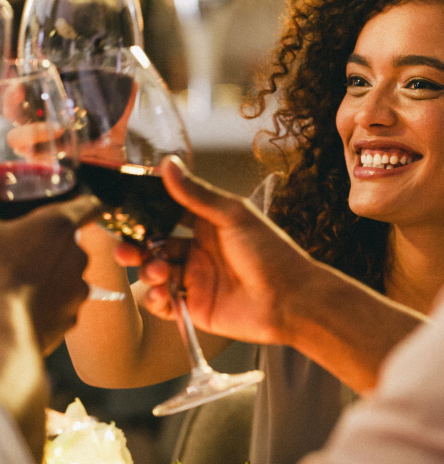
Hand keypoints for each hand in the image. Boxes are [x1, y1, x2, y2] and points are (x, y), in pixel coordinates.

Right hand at [0, 195, 101, 354]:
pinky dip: (45, 305)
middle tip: (18, 257)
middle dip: (49, 248)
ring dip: (47, 278)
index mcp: (59, 226)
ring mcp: (77, 289)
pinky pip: (60, 305)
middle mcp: (77, 256)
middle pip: (70, 245)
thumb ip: (5, 226)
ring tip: (13, 287)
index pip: (89, 205)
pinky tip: (19, 309)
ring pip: (65, 276)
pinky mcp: (71, 319)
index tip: (81, 206)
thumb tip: (5, 229)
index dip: (84, 205)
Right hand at [114, 155, 316, 345]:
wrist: (290, 300)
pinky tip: (161, 294)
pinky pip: (163, 302)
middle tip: (126, 248)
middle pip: (155, 245)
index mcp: (207, 224)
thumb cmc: (270, 252)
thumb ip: (197, 194)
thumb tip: (167, 163)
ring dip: (147, 271)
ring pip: (155, 272)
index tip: (125, 212)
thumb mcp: (232, 216)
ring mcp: (195, 278)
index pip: (168, 214)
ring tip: (156, 270)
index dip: (146, 214)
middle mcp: (197, 250)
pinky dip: (155, 299)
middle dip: (137, 246)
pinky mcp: (194, 306)